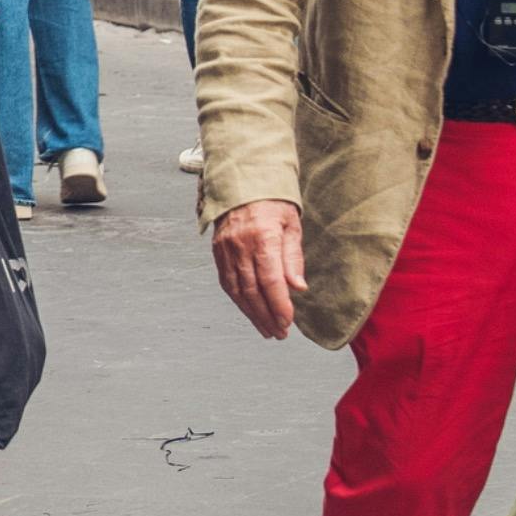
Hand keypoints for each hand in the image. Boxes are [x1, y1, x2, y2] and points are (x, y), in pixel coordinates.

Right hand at [211, 199, 306, 341]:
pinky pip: (226, 282)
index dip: (279, 304)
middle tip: (279, 333)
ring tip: (267, 329)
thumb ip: (293, 257)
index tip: (288, 322)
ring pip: (237, 290)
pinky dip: (239, 300)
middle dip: (267, 316)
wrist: (242, 182)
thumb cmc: (273, 202)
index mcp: (262, 236)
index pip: (270, 280)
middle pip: (252, 290)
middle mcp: (240, 245)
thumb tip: (298, 288)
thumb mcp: (291, 224)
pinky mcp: (217, 251)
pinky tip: (250, 311)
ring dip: (252, 314)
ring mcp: (225, 249)